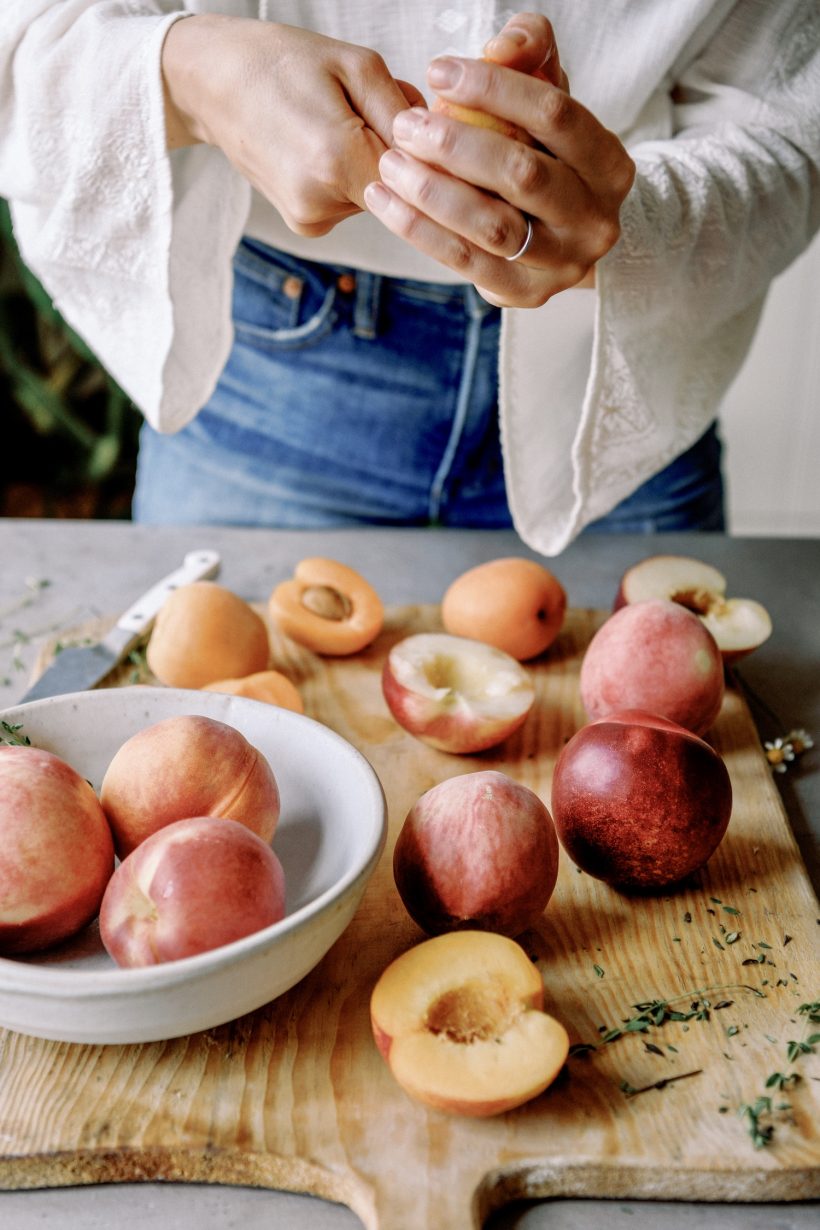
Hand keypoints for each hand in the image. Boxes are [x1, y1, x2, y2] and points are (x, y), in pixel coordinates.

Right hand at [162, 16, 423, 235]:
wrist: (213, 84)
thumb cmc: (281, 62)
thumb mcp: (356, 65)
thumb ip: (406, 112)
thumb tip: (447, 146)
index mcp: (337, 159)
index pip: (423, 180)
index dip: (443, 159)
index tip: (456, 139)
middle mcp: (322, 202)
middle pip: (403, 193)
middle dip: (413, 158)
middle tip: (392, 111)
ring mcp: (312, 220)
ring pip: (380, 198)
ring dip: (382, 164)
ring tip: (348, 122)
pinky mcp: (307, 225)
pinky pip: (355, 203)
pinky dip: (357, 177)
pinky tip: (332, 146)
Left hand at [363, 12, 634, 304]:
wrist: (562, 235)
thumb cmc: (547, 155)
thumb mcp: (548, 98)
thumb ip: (531, 55)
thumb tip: (502, 47)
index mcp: (610, 165)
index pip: (556, 115)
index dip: (495, 88)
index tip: (439, 71)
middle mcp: (595, 220)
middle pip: (523, 175)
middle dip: (456, 145)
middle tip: (406, 125)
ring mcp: (563, 265)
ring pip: (493, 227)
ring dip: (432, 193)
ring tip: (390, 162)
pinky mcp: (525, 295)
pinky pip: (466, 263)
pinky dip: (420, 230)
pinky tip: (385, 201)